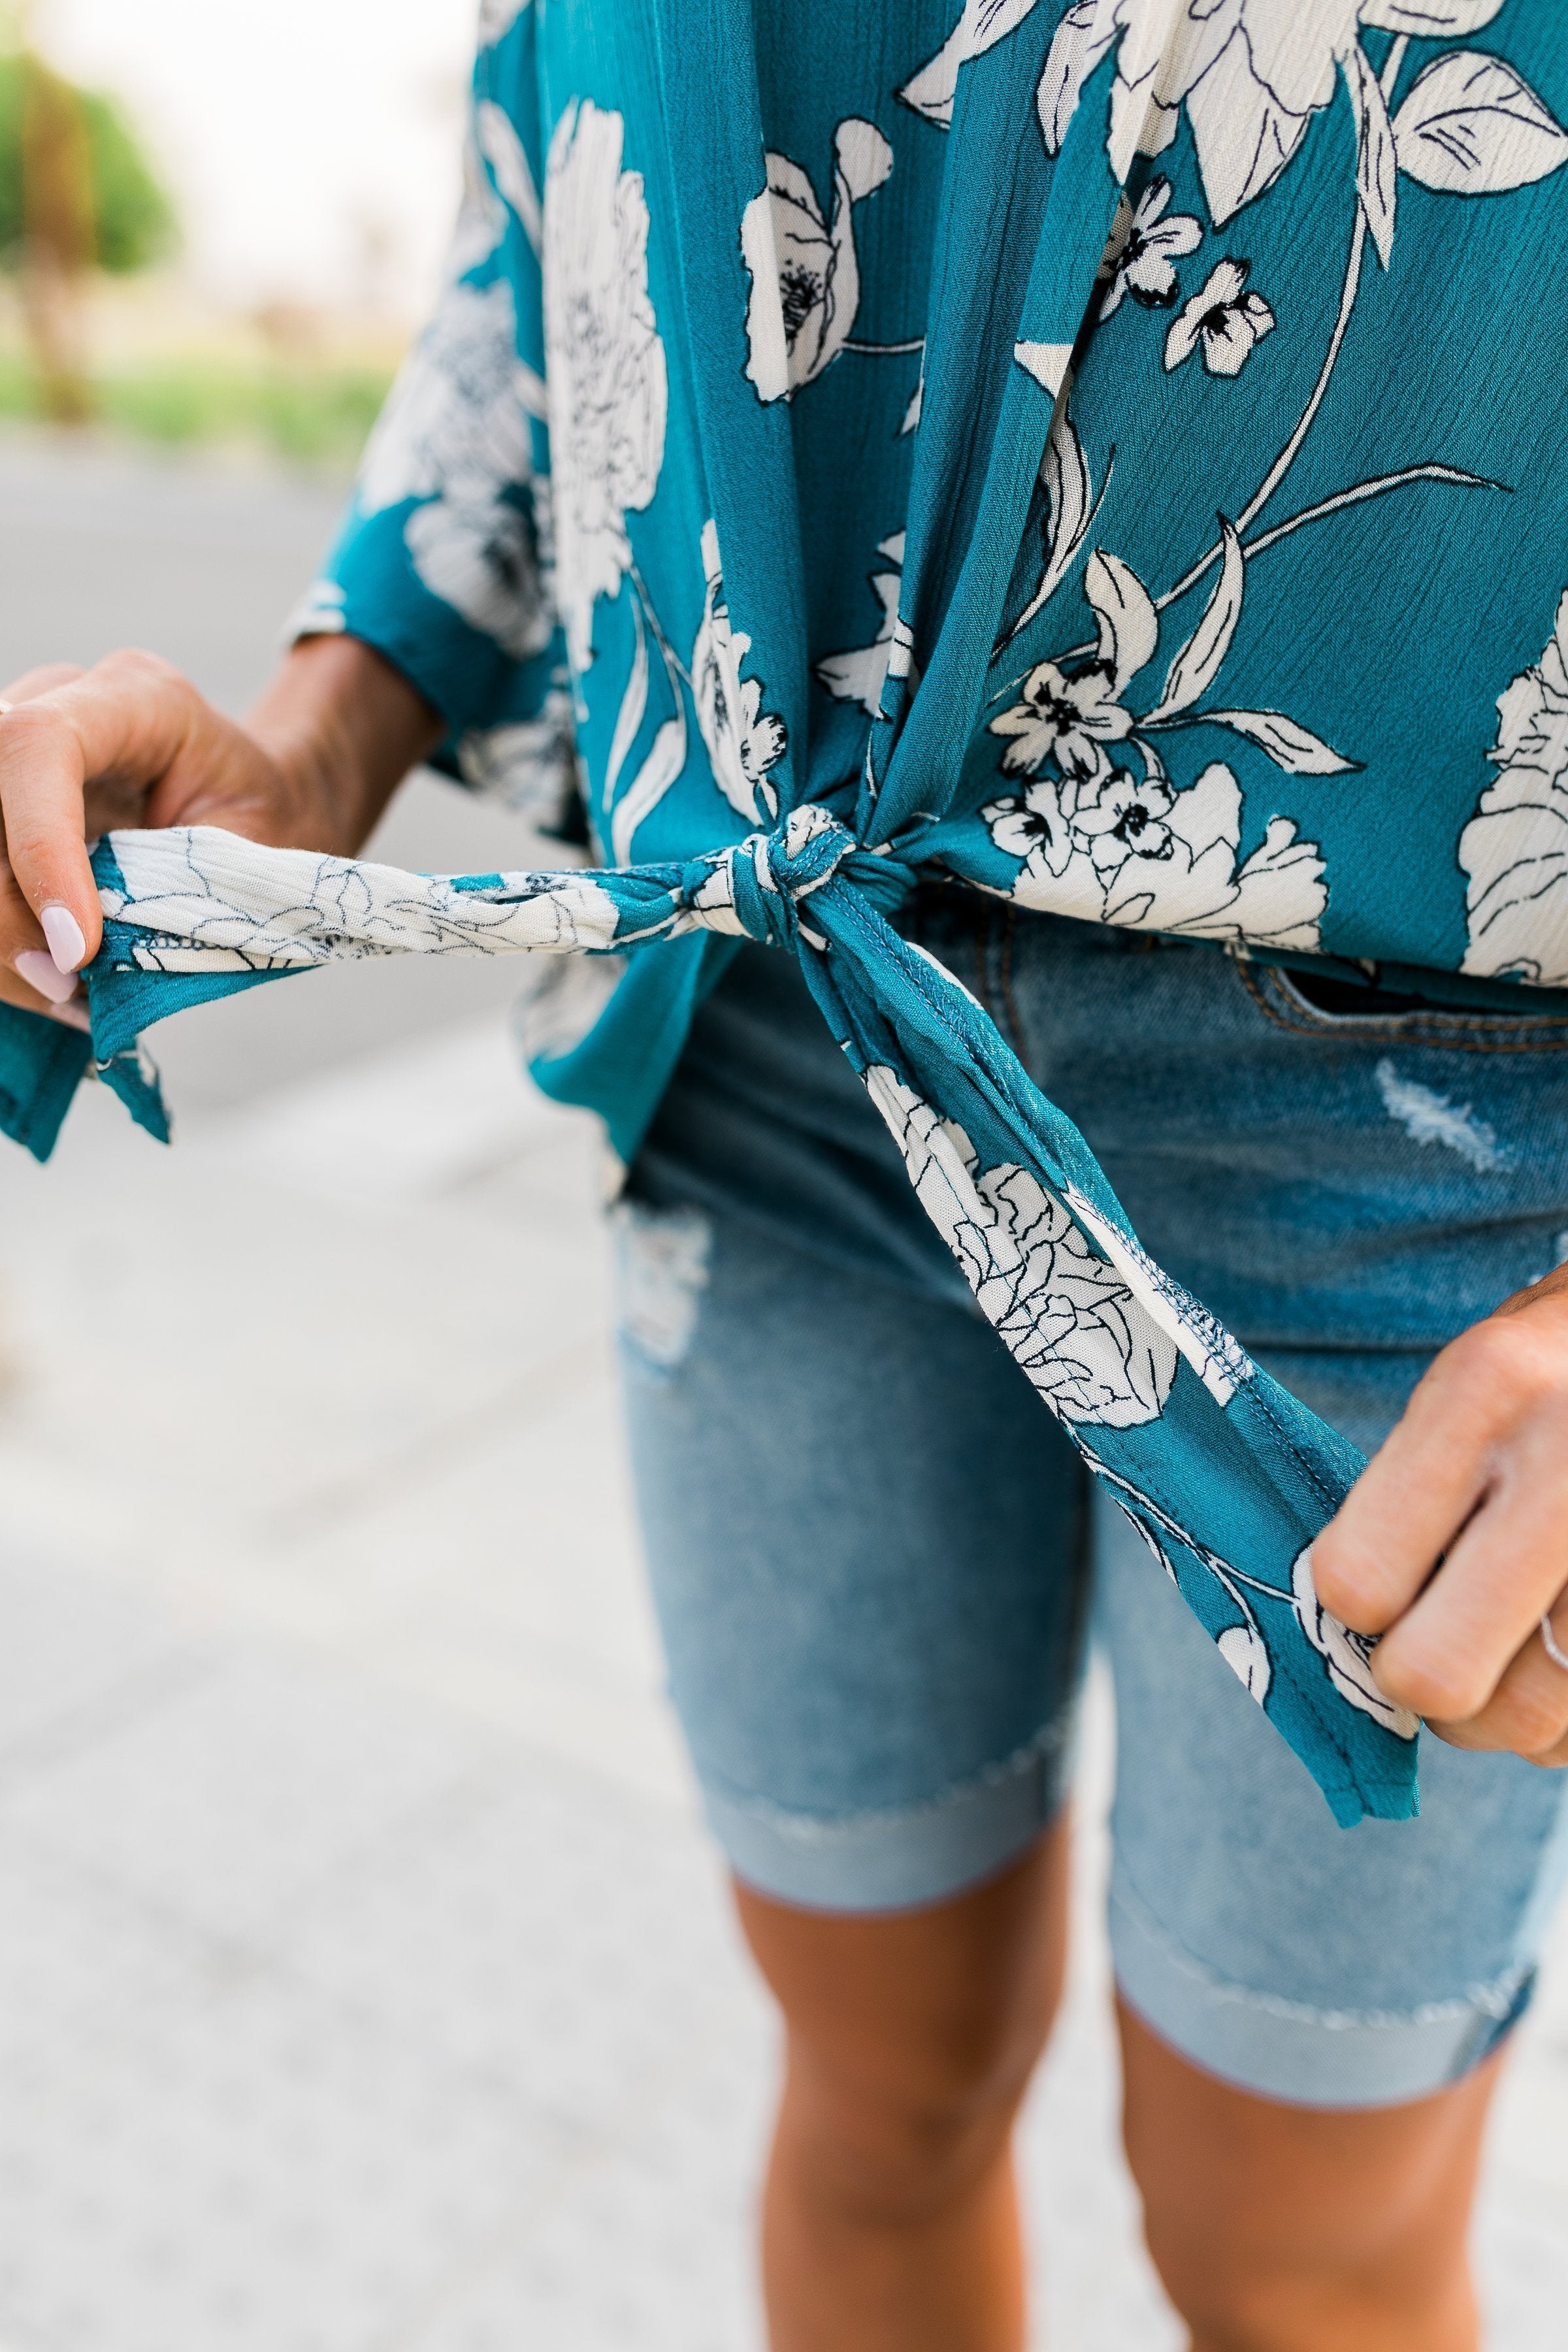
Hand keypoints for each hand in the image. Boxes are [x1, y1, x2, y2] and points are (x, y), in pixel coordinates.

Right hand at [0, 636, 440, 1023]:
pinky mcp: (9, 801)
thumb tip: (82, 962)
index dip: (38, 846)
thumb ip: (178, 897)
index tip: (75, 947)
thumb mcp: (253, 862)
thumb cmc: (272, 828)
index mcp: (140, 699)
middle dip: (7, 907)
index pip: (40, 744)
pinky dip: (4, 938)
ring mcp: (25, 751)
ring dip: (2, 933)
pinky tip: (53, 982)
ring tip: (65, 993)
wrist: (271, 804)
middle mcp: (65, 704)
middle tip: (67, 984)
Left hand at [1313, 1262, 1567, 1764]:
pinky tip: (1558, 1652)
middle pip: (1439, 1673)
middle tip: (1430, 1646)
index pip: (1359, 1575)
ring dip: (1500, 1714)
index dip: (1351, 1607)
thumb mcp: (1471, 1383)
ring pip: (1529, 1721)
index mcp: (1486, 1388)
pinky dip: (1561, 1719)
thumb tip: (1347, 1629)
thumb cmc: (1557, 1368)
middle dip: (1419, 1682)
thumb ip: (1408, 1488)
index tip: (1372, 1590)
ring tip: (1508, 1647)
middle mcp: (1566, 1466)